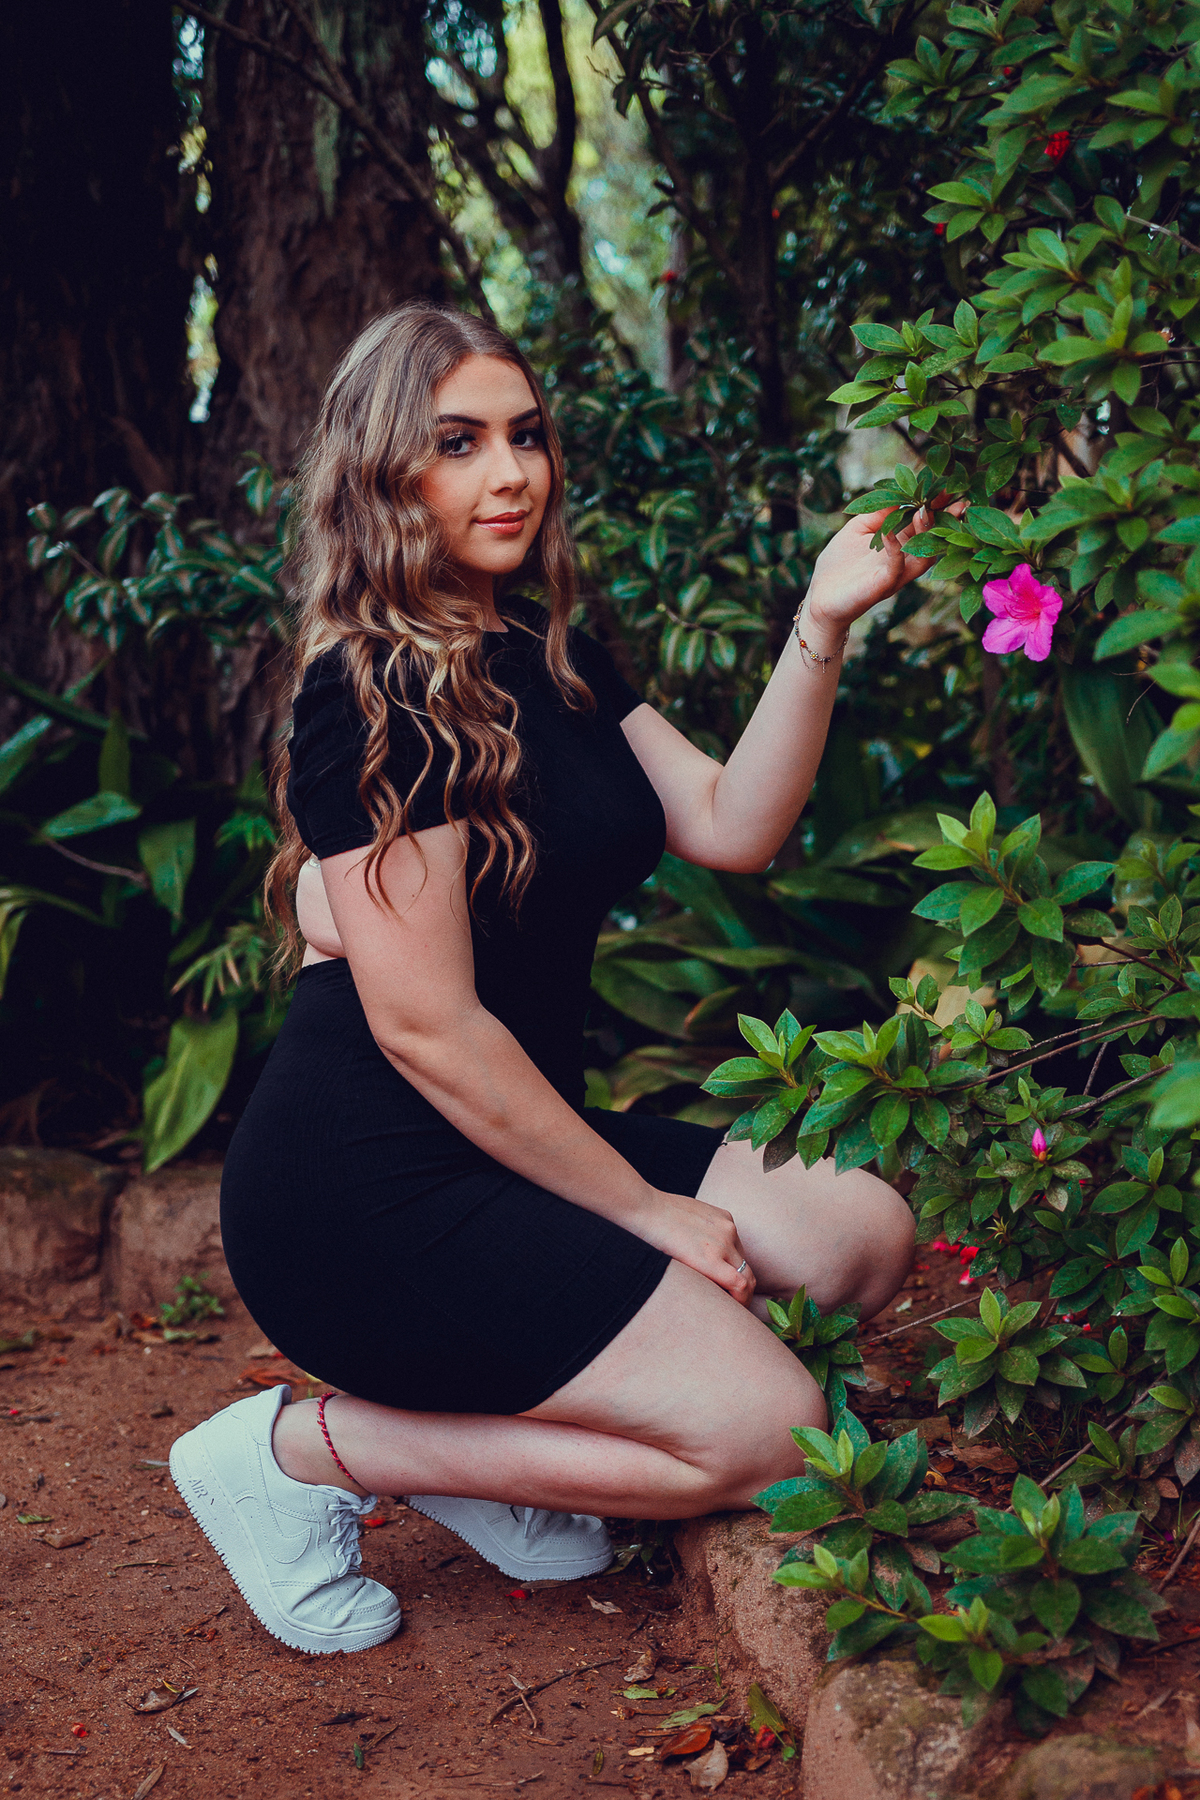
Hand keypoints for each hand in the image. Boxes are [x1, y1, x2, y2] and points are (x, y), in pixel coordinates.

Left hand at [635, 1191, 755, 1305]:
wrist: (648, 1210)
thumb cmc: (656, 1246)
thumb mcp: (682, 1272)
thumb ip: (705, 1281)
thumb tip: (721, 1292)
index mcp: (710, 1260)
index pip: (743, 1285)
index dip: (742, 1300)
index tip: (735, 1306)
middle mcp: (723, 1242)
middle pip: (748, 1273)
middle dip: (743, 1289)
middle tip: (734, 1298)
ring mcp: (726, 1227)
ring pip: (742, 1256)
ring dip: (735, 1267)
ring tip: (719, 1273)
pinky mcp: (724, 1215)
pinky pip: (735, 1238)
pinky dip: (729, 1248)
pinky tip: (712, 1249)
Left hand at [802, 494, 968, 642]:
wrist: (821, 598)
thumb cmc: (838, 565)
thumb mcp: (857, 529)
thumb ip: (877, 512)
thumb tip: (897, 493)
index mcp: (900, 543)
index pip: (922, 521)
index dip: (935, 505)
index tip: (945, 488)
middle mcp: (904, 559)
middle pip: (932, 537)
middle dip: (946, 518)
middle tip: (957, 500)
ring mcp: (896, 573)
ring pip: (923, 554)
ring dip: (926, 532)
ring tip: (924, 511)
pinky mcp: (883, 585)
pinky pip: (896, 566)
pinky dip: (894, 547)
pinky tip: (888, 531)